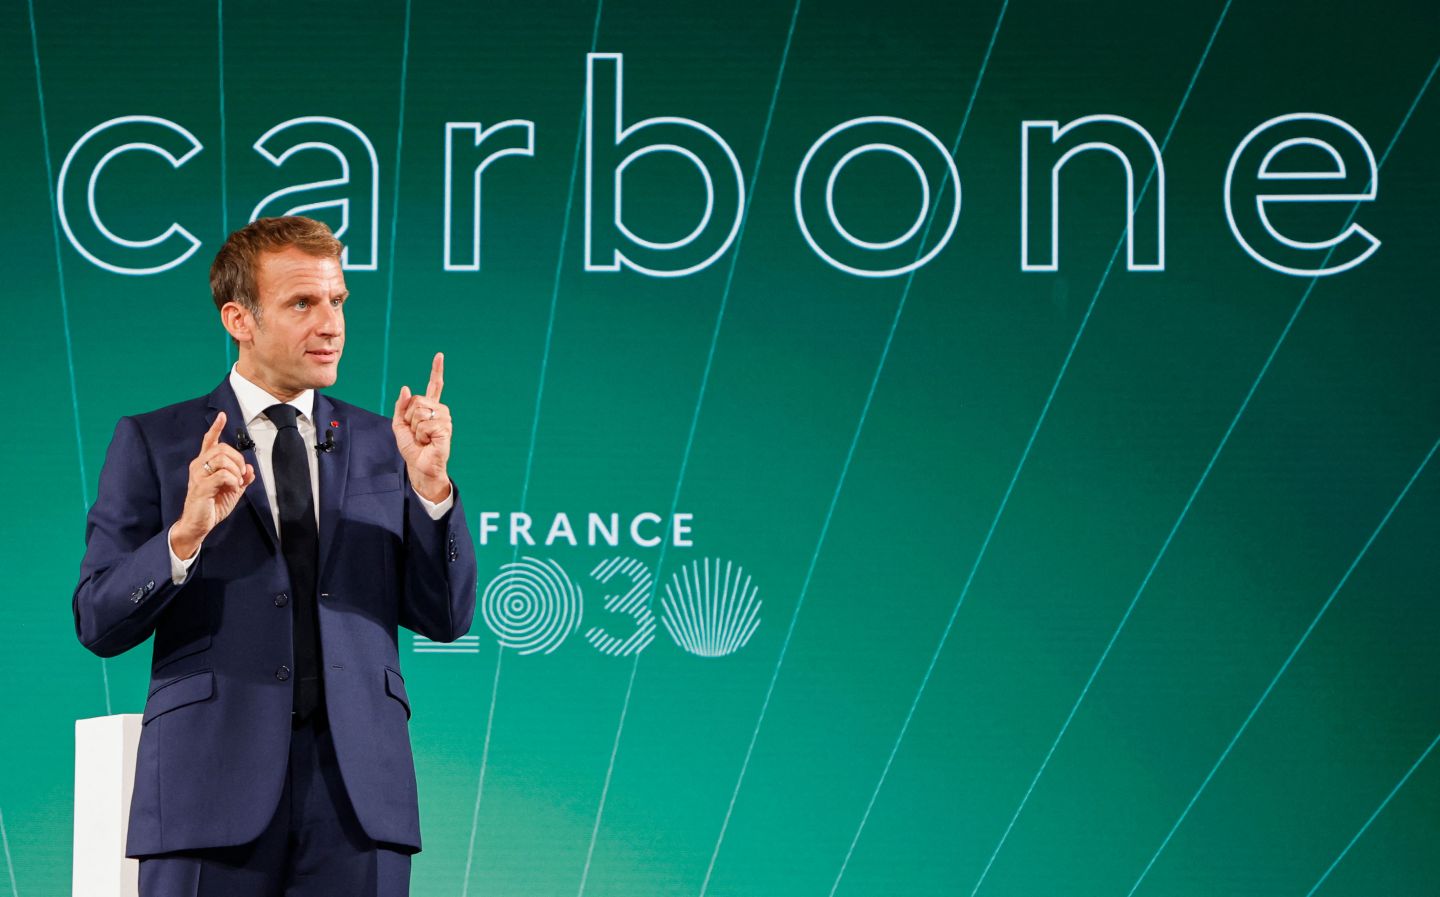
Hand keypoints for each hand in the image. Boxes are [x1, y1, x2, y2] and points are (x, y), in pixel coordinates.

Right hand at [171, 412, 254, 557]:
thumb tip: (250, 468)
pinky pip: (223, 475)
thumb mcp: (233, 490)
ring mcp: (198, 475)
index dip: (216, 428)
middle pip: (223, 449)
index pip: (209, 441)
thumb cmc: (213, 505)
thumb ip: (242, 477)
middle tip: (241, 474)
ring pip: (222, 459)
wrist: (199, 524)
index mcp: (205, 464)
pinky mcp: (201, 487)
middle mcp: (199, 466)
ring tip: (236, 483)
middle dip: (238, 459)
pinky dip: (233, 480)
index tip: (222, 416)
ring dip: (236, 471)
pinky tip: (232, 488)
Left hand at [393, 352, 451, 502]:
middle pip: (417, 400)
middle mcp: (440, 410)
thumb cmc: (412, 448)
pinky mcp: (445, 429)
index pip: (435, 386)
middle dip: (409, 417)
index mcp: (430, 407)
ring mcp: (444, 419)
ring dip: (414, 428)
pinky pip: (424, 424)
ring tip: (423, 438)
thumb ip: (401, 407)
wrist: (419, 466)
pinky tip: (428, 442)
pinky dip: (420, 435)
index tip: (439, 355)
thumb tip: (406, 388)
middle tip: (416, 432)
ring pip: (419, 412)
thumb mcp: (400, 425)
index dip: (436, 370)